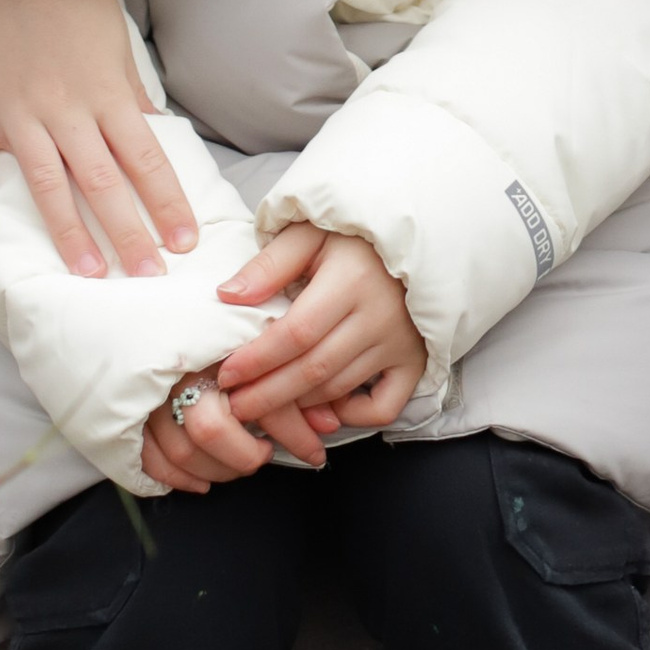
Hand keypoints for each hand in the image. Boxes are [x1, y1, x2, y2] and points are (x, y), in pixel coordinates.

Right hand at [0, 0, 199, 278]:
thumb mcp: (116, 44)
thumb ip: (129, 95)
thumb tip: (153, 135)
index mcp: (108, 93)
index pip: (146, 160)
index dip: (167, 204)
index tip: (185, 242)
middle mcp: (66, 110)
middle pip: (103, 183)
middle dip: (129, 233)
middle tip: (148, 276)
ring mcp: (17, 113)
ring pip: (46, 185)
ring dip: (68, 234)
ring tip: (88, 275)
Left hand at [212, 223, 427, 436]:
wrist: (422, 233)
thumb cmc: (356, 234)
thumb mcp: (311, 232)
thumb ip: (270, 264)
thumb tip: (227, 296)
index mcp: (351, 279)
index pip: (296, 333)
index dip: (258, 359)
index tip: (226, 375)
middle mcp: (379, 316)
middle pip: (314, 369)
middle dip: (267, 394)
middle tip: (234, 407)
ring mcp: (400, 342)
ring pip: (339, 388)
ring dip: (298, 406)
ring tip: (263, 408)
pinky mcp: (415, 360)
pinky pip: (384, 406)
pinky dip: (352, 416)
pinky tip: (324, 409)